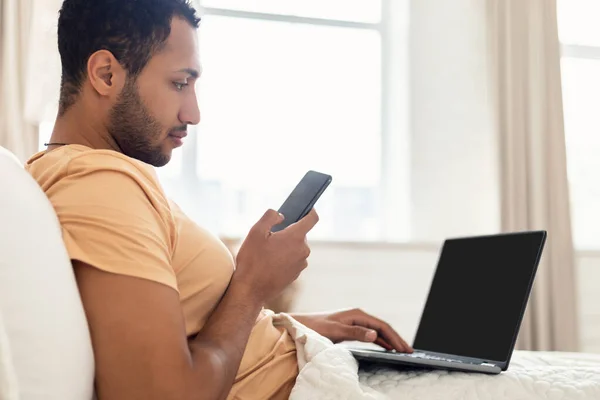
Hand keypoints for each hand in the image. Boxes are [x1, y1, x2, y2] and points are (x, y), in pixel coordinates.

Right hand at [234, 209, 318, 303]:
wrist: (251, 290)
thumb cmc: (252, 260)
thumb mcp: (256, 232)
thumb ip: (270, 217)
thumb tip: (281, 216)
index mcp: (295, 237)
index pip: (312, 219)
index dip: (311, 211)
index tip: (308, 209)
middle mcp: (303, 250)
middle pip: (300, 234)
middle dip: (287, 233)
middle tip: (270, 238)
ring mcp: (301, 264)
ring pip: (295, 248)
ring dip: (285, 247)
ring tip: (267, 253)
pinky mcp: (296, 275)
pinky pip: (293, 260)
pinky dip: (284, 258)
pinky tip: (269, 264)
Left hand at [292, 308, 412, 352]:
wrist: (302, 326)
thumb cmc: (316, 328)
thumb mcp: (335, 331)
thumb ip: (355, 333)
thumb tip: (374, 334)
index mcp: (357, 314)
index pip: (381, 326)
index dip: (394, 337)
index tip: (404, 348)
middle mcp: (358, 316)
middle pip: (382, 328)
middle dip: (396, 339)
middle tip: (409, 351)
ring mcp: (355, 322)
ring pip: (378, 331)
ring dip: (390, 340)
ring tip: (402, 351)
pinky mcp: (351, 328)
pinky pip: (370, 334)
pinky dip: (381, 341)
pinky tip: (387, 347)